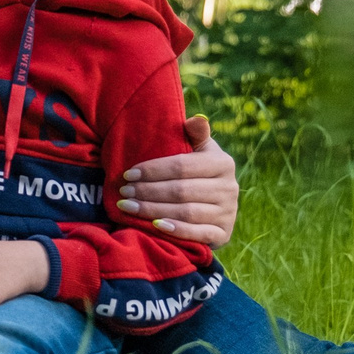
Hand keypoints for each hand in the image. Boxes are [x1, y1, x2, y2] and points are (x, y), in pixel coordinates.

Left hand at [113, 114, 238, 247]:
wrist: (216, 206)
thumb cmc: (198, 172)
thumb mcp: (200, 150)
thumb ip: (196, 134)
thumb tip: (196, 119)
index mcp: (223, 163)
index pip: (182, 166)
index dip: (153, 170)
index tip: (128, 174)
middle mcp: (229, 188)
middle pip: (180, 190)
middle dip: (147, 191)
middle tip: (123, 191)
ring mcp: (228, 213)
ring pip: (185, 212)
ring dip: (152, 210)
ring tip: (127, 206)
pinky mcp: (223, 234)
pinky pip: (198, 234)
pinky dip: (176, 230)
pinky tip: (154, 226)